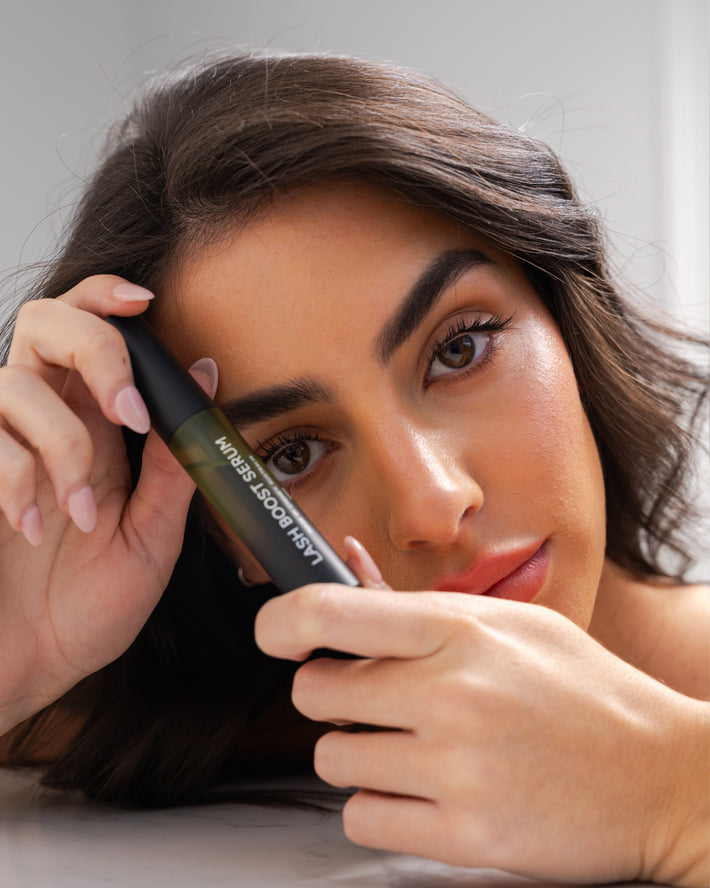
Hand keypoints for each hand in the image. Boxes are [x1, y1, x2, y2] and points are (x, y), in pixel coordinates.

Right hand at [0, 277, 210, 731]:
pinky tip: (33, 526)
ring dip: (62, 443)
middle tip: (128, 415)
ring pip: (14, 382)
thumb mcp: (150, 539)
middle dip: (94, 349)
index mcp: (97, 431)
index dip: (110, 300)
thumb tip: (204, 382)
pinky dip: (16, 478)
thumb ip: (173, 466)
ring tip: (77, 515)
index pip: (95, 333)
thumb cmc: (84, 610)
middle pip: (45, 323)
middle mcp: (44, 425)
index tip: (145, 301)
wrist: (21, 669)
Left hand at [255, 579, 708, 885]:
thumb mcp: (512, 622)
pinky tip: (420, 789)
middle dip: (330, 694)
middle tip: (370, 697)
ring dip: (355, 752)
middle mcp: (449, 693)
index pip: (328, 613)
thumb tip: (347, 567)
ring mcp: (455, 768)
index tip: (272, 633)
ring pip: (331, 758)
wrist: (661, 776)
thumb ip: (422, 605)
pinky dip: (378, 805)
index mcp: (460, 629)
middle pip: (314, 692)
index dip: (280, 621)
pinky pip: (361, 818)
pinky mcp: (464, 836)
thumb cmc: (584, 689)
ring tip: (408, 746)